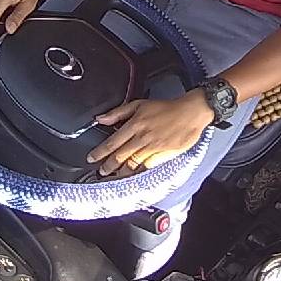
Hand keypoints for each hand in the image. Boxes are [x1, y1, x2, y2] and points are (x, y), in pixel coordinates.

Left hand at [87, 93, 214, 176]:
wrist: (190, 113)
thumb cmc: (166, 108)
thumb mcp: (139, 104)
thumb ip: (118, 112)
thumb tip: (101, 119)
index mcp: (134, 125)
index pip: (112, 142)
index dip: (99, 152)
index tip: (91, 158)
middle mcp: (141, 138)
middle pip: (120, 156)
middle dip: (108, 166)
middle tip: (101, 172)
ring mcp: (152, 148)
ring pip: (131, 164)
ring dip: (120, 172)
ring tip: (113, 177)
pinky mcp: (162, 156)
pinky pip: (146, 167)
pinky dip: (137, 173)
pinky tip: (132, 176)